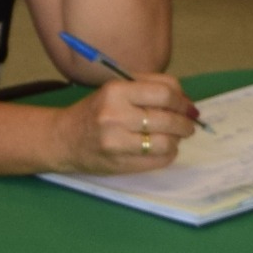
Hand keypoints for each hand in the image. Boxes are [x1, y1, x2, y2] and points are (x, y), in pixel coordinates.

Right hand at [58, 74, 197, 174]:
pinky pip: (159, 160)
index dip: (182, 101)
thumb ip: (149, 88)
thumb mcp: (116, 90)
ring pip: (167, 142)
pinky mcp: (120, 164)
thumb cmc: (94, 112)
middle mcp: (116, 116)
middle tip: (189, 124)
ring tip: (176, 137)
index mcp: (116, 91)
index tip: (186, 107)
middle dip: (185, 122)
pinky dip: (169, 154)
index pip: (164, 93)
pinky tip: (164, 149)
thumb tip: (186, 102)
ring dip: (178, 140)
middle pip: (168, 118)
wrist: (63, 139)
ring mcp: (118, 143)